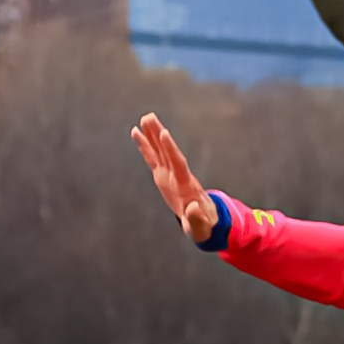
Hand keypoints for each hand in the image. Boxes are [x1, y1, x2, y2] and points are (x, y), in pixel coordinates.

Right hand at [132, 114, 217, 242]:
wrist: (205, 222)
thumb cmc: (204, 226)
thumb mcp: (200, 226)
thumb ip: (196, 218)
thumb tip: (192, 208)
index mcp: (186, 185)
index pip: (178, 163)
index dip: (170, 149)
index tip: (164, 132)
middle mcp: (178, 175)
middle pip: (167, 152)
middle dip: (158, 135)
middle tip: (149, 117)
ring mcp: (170, 174)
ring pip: (159, 152)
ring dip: (151, 136)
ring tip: (143, 119)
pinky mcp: (163, 177)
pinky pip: (152, 159)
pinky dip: (145, 147)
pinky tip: (137, 134)